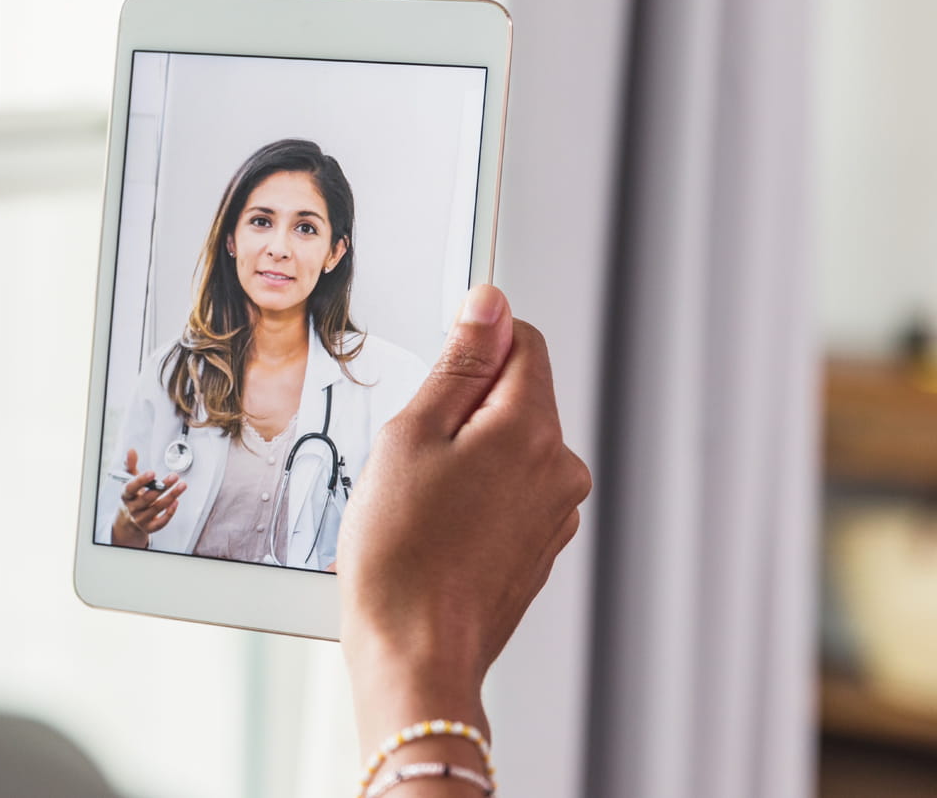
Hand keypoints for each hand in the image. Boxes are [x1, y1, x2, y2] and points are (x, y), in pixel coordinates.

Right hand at [110, 448, 186, 547]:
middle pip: (147, 498)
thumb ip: (130, 464)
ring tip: (182, 485)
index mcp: (126, 494)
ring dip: (171, 496)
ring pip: (157, 508)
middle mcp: (132, 508)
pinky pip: (160, 523)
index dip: (141, 480)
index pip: (131, 488)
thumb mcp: (128, 479)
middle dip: (162, 486)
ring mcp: (141, 518)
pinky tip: (176, 502)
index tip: (152, 472)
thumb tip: (131, 450)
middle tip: (174, 476)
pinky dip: (169, 513)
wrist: (128, 518)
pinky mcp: (149, 527)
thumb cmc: (132, 495)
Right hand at [337, 284, 590, 756]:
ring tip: (419, 498)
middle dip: (463, 406)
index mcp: (531, 429)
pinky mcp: (540, 546)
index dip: (472, 343)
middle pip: (516, 394)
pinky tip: (435, 526)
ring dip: (467, 453)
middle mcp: (559, 467)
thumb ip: (458, 363)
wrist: (414, 654)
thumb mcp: (412, 435)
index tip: (435, 372)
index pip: (521, 340)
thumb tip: (488, 304)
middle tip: (412, 452)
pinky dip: (475, 494)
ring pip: (509, 445)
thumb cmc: (401, 555)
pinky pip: (509, 491)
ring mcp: (555, 512)